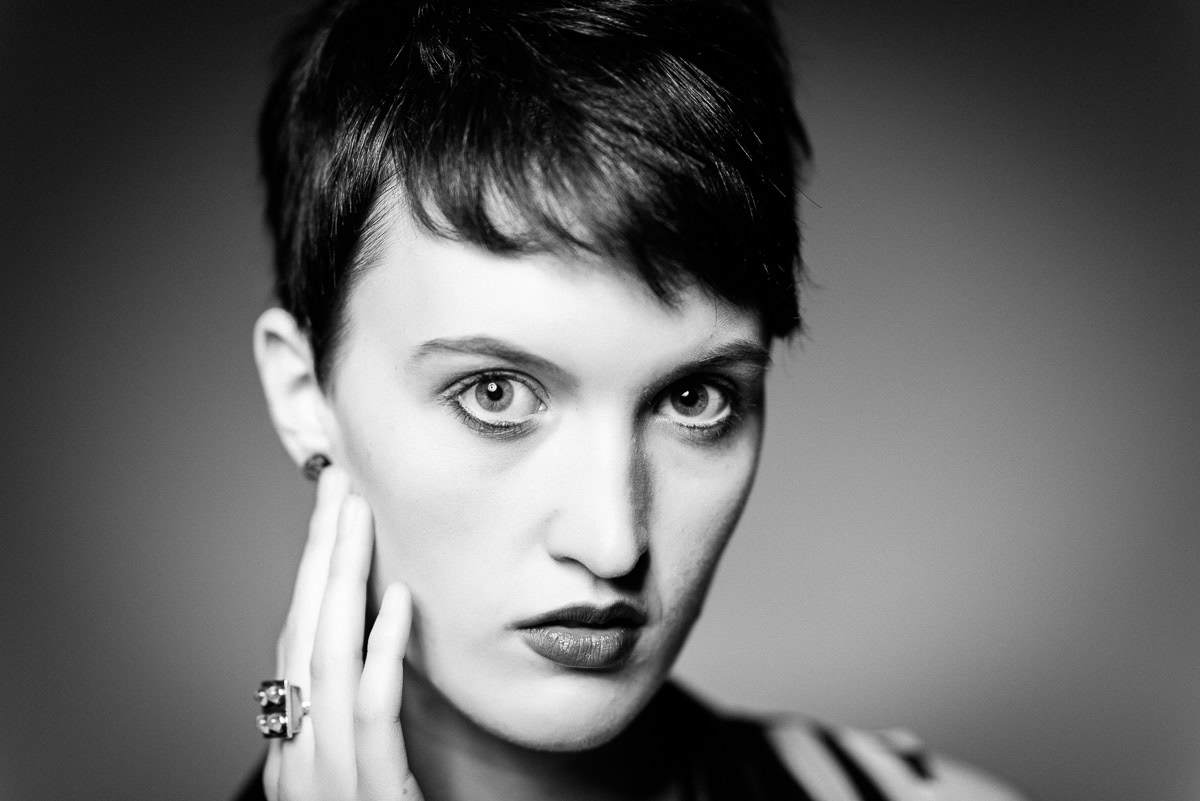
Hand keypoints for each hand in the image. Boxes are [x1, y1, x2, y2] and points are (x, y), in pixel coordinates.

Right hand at [264, 466, 423, 800]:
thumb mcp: (350, 778)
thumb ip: (352, 717)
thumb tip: (375, 641)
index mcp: (294, 748)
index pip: (295, 643)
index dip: (309, 574)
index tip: (330, 515)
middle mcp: (297, 755)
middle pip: (300, 633)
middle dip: (318, 555)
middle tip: (338, 485)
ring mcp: (325, 775)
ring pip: (324, 658)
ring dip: (341, 579)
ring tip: (357, 515)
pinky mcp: (367, 794)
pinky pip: (370, 713)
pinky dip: (381, 651)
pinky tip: (399, 600)